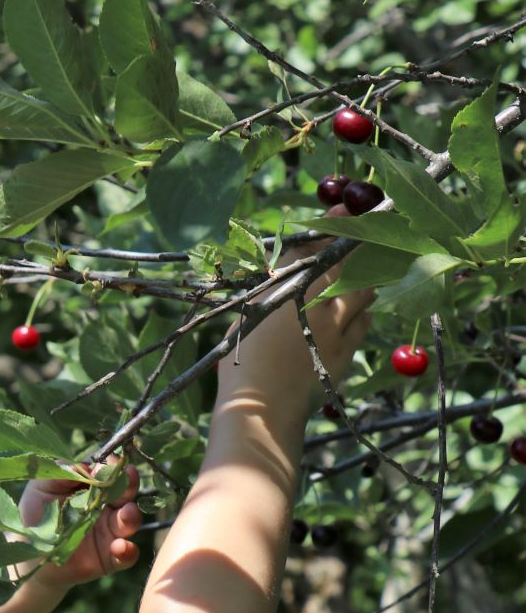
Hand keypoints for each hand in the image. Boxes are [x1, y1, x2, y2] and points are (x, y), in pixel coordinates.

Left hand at [19, 462, 142, 586]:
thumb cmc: (36, 517)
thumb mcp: (41, 489)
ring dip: (131, 515)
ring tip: (127, 513)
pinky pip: (126, 554)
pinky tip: (120, 547)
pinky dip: (127, 551)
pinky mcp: (111, 557)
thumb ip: (60, 474)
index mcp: (92, 488)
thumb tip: (83, 467)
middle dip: (128, 484)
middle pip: (125, 493)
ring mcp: (110, 533)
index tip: (112, 463)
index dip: (112, 466)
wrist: (31, 556)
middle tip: (128, 478)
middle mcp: (106, 507)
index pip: (107, 472)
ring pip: (130, 521)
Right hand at [216, 207, 373, 417]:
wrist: (261, 407)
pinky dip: (361, 312)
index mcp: (290, 287)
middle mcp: (318, 301)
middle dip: (362, 243)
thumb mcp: (250, 313)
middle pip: (352, 261)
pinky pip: (364, 322)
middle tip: (369, 231)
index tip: (347, 205)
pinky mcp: (346, 351)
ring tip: (361, 273)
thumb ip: (274, 287)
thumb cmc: (242, 361)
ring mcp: (337, 327)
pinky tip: (353, 312)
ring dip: (365, 278)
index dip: (337, 220)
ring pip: (365, 290)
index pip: (320, 243)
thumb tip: (289, 265)